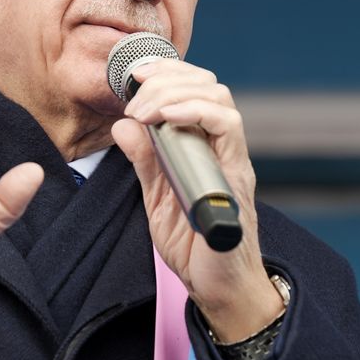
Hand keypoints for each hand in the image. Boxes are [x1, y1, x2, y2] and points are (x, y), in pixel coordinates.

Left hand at [110, 59, 282, 342]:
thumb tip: (122, 125)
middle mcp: (223, 147)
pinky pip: (228, 128)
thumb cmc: (193, 245)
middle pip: (208, 84)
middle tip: (134, 95)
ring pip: (219, 97)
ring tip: (145, 107)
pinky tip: (166, 116)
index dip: (167, 71)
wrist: (217, 288)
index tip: (134, 75)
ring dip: (175, 91)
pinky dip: (194, 112)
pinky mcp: (236, 177)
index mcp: (205, 146)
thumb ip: (144, 160)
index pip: (196, 88)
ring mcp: (232, 159)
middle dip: (166, 77)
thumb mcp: (156, 196)